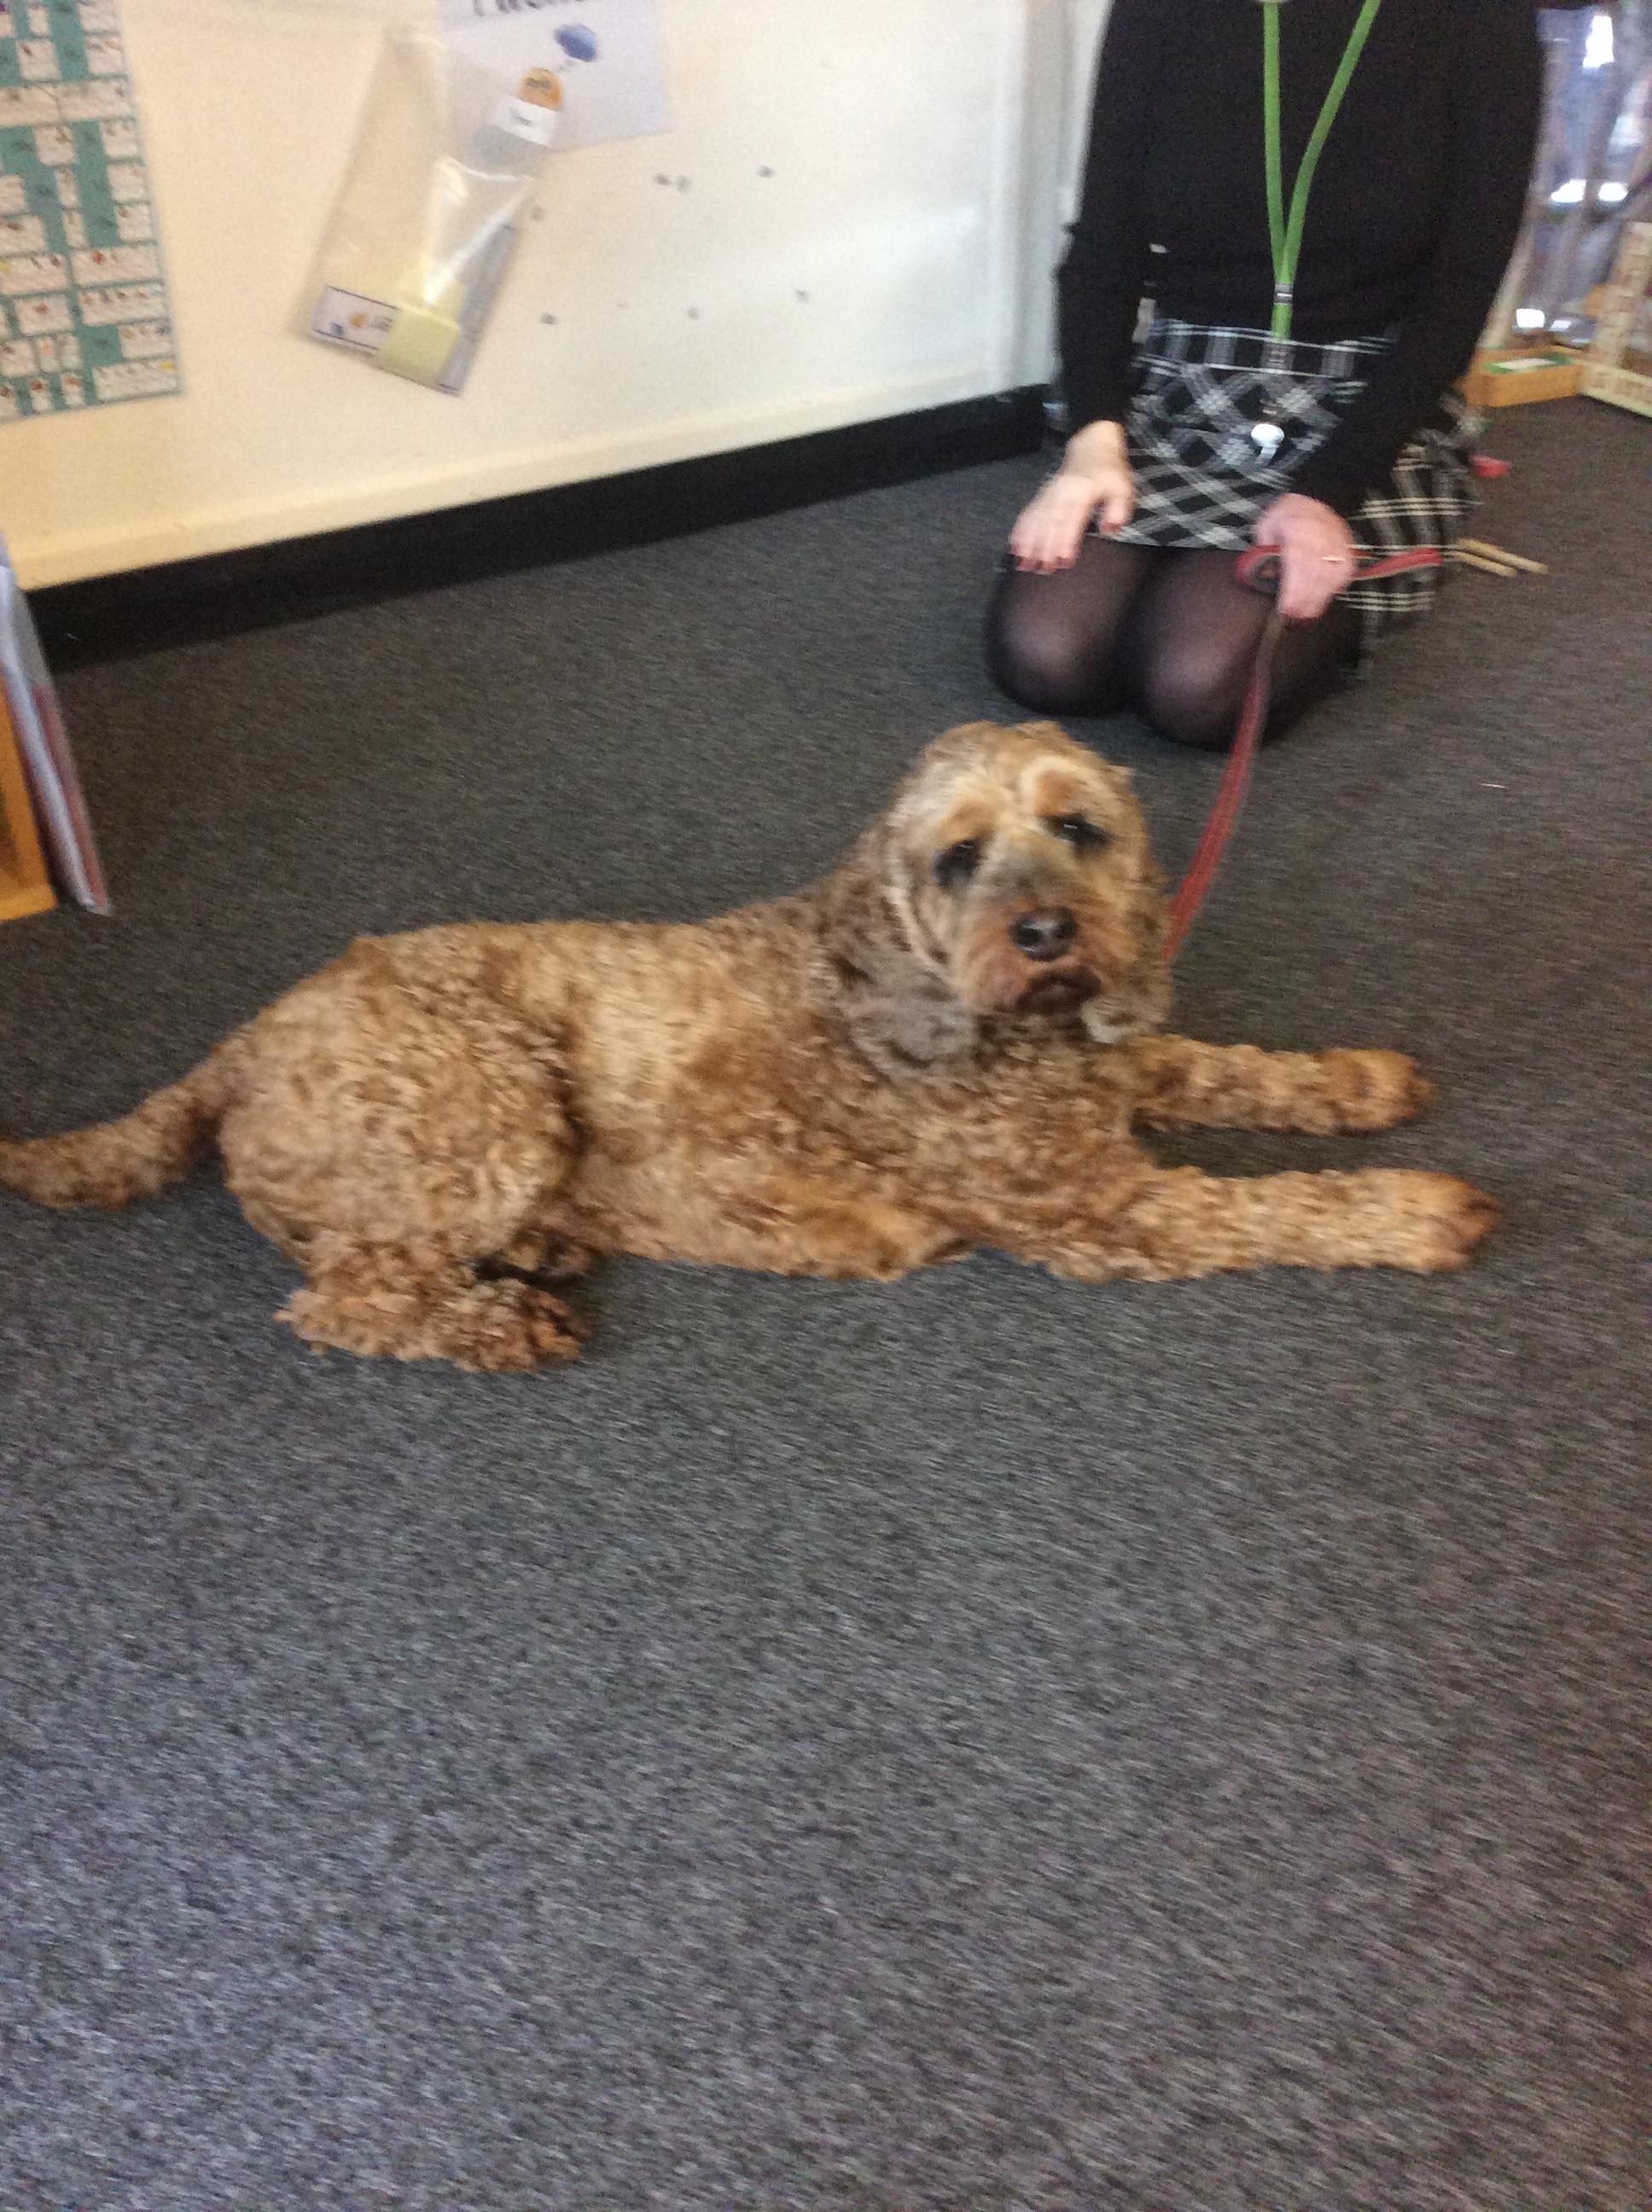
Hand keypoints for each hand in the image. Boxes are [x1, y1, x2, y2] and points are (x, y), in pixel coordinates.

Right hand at [1009, 421, 1134, 572]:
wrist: (1093, 446)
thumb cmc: (1109, 471)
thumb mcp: (1123, 488)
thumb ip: (1118, 511)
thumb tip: (1108, 530)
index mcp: (1082, 492)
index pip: (1071, 520)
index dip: (1066, 542)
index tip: (1063, 561)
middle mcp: (1062, 493)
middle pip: (1050, 523)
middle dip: (1044, 548)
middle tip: (1041, 569)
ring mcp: (1049, 494)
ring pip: (1036, 520)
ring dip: (1028, 543)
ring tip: (1023, 564)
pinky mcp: (1043, 496)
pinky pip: (1028, 513)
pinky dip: (1020, 530)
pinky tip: (1014, 546)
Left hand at [1253, 494, 1357, 622]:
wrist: (1316, 499)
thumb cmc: (1286, 516)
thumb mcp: (1267, 527)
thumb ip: (1264, 552)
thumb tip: (1268, 575)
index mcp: (1300, 533)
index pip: (1299, 566)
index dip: (1293, 592)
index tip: (1285, 610)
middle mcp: (1323, 542)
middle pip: (1316, 580)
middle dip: (1303, 604)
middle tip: (1291, 620)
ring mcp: (1339, 550)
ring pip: (1330, 584)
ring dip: (1316, 603)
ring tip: (1303, 617)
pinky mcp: (1348, 557)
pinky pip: (1340, 581)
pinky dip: (1329, 594)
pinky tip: (1317, 601)